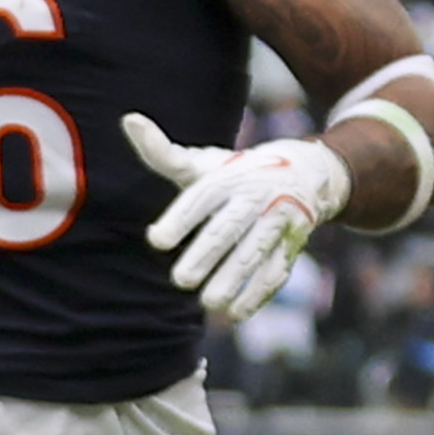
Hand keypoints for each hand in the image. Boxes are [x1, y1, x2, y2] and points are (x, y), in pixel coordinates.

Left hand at [121, 115, 351, 323]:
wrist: (305, 172)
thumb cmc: (234, 172)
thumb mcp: (202, 162)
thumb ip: (163, 153)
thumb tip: (128, 120)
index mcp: (227, 178)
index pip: (201, 200)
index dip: (180, 219)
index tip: (156, 240)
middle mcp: (255, 198)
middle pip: (228, 229)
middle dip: (206, 255)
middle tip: (179, 281)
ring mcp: (277, 223)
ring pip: (254, 253)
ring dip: (233, 280)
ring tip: (208, 303)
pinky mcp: (292, 245)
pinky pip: (276, 271)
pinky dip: (258, 294)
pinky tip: (235, 314)